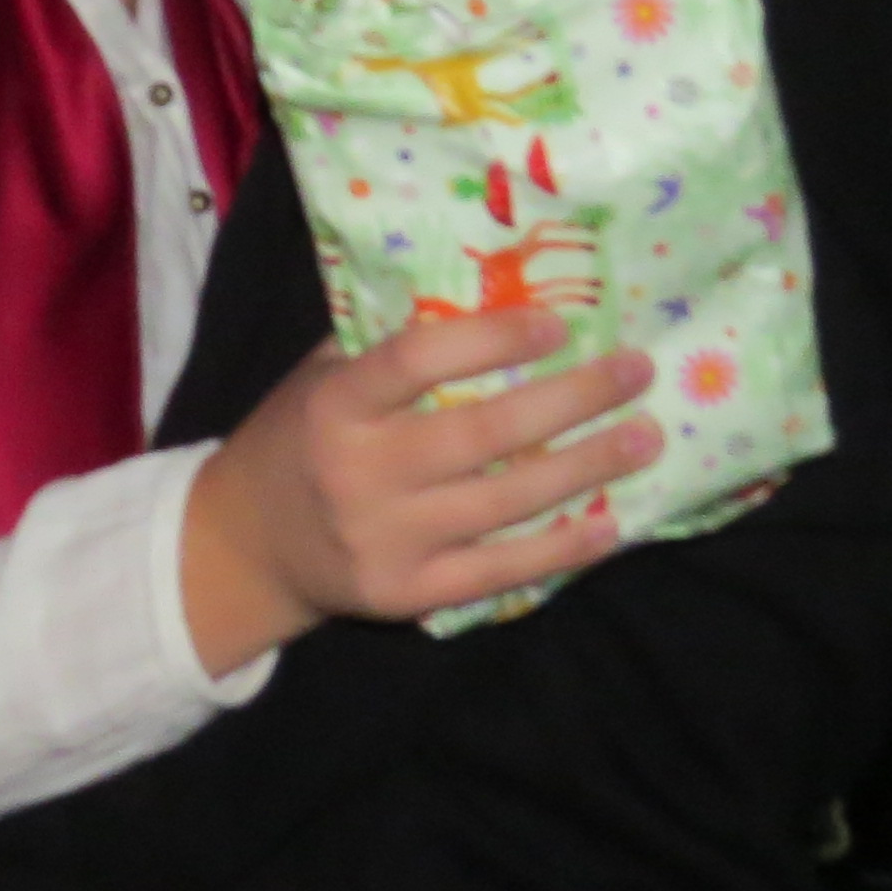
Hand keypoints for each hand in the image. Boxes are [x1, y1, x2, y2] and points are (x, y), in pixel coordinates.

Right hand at [182, 304, 662, 671]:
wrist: (246, 546)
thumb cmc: (299, 440)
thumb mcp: (320, 380)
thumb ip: (386, 346)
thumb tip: (493, 298)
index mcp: (334, 407)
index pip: (418, 359)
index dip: (493, 338)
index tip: (559, 325)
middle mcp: (358, 472)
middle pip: (483, 432)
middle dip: (573, 399)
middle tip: (636, 371)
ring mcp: (385, 538)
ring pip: (506, 501)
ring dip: (588, 468)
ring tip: (646, 438)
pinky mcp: (407, 592)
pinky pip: (499, 570)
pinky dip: (561, 548)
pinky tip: (610, 524)